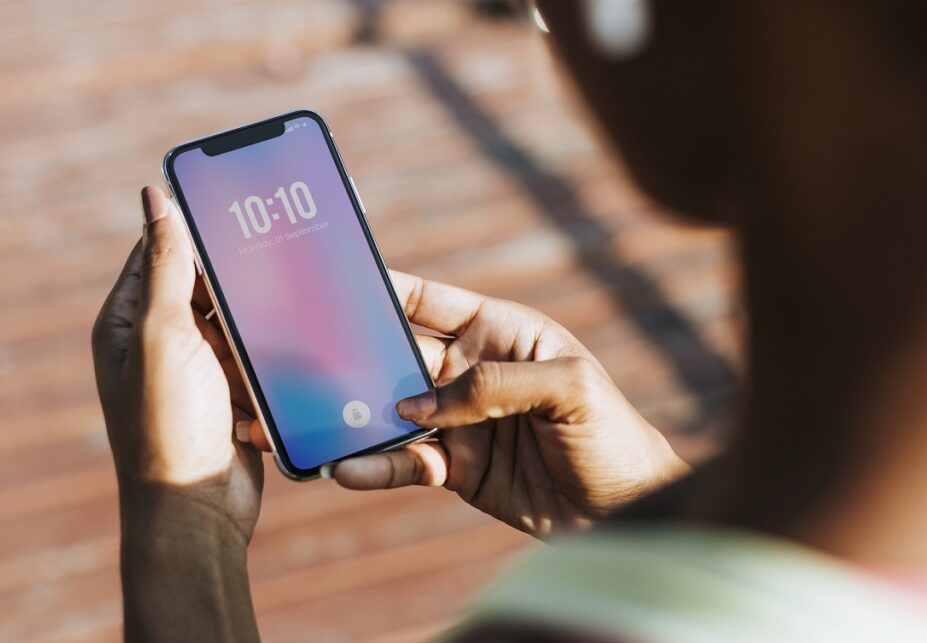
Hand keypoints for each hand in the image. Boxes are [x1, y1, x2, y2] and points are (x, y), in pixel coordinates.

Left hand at [92, 186, 261, 641]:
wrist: (198, 509)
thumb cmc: (169, 426)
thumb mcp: (165, 336)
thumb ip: (165, 266)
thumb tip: (154, 195)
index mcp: (128, 322)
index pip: (159, 252)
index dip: (193, 225)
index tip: (237, 201)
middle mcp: (159, 343)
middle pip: (206, 286)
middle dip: (240, 276)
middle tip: (283, 245)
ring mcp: (197, 371)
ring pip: (238, 321)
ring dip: (262, 316)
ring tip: (300, 292)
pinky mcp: (231, 394)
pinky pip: (257, 356)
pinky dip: (273, 350)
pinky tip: (302, 336)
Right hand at [330, 274, 688, 535]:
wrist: (626, 512)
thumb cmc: (613, 434)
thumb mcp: (569, 390)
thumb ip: (495, 385)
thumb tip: (417, 405)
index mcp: (500, 332)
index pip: (429, 302)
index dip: (384, 289)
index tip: (333, 281)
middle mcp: (471, 371)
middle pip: (397, 355)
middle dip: (352, 353)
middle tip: (300, 357)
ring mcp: (461, 421)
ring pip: (392, 411)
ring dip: (352, 414)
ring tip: (303, 418)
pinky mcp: (457, 468)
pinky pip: (406, 462)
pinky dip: (375, 465)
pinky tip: (345, 468)